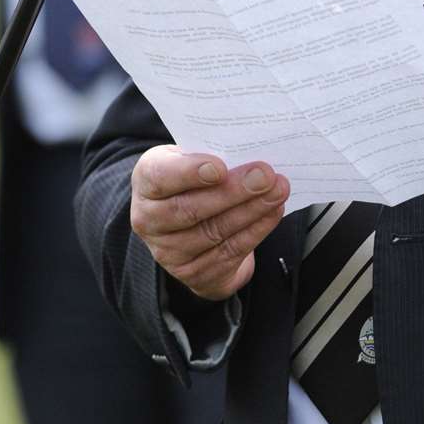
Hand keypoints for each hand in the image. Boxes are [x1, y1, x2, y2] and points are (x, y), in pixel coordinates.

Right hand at [130, 146, 289, 301]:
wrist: (185, 222)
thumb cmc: (192, 178)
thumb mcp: (189, 157)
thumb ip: (208, 152)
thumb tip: (246, 149)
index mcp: (146, 181)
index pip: (160, 177)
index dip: (189, 172)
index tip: (220, 167)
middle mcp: (149, 220)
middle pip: (191, 209)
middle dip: (233, 192)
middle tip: (264, 175)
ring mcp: (169, 252)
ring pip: (214, 232)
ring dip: (252, 211)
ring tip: (277, 191)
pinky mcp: (194, 274)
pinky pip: (229, 253)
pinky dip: (256, 230)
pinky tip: (273, 212)